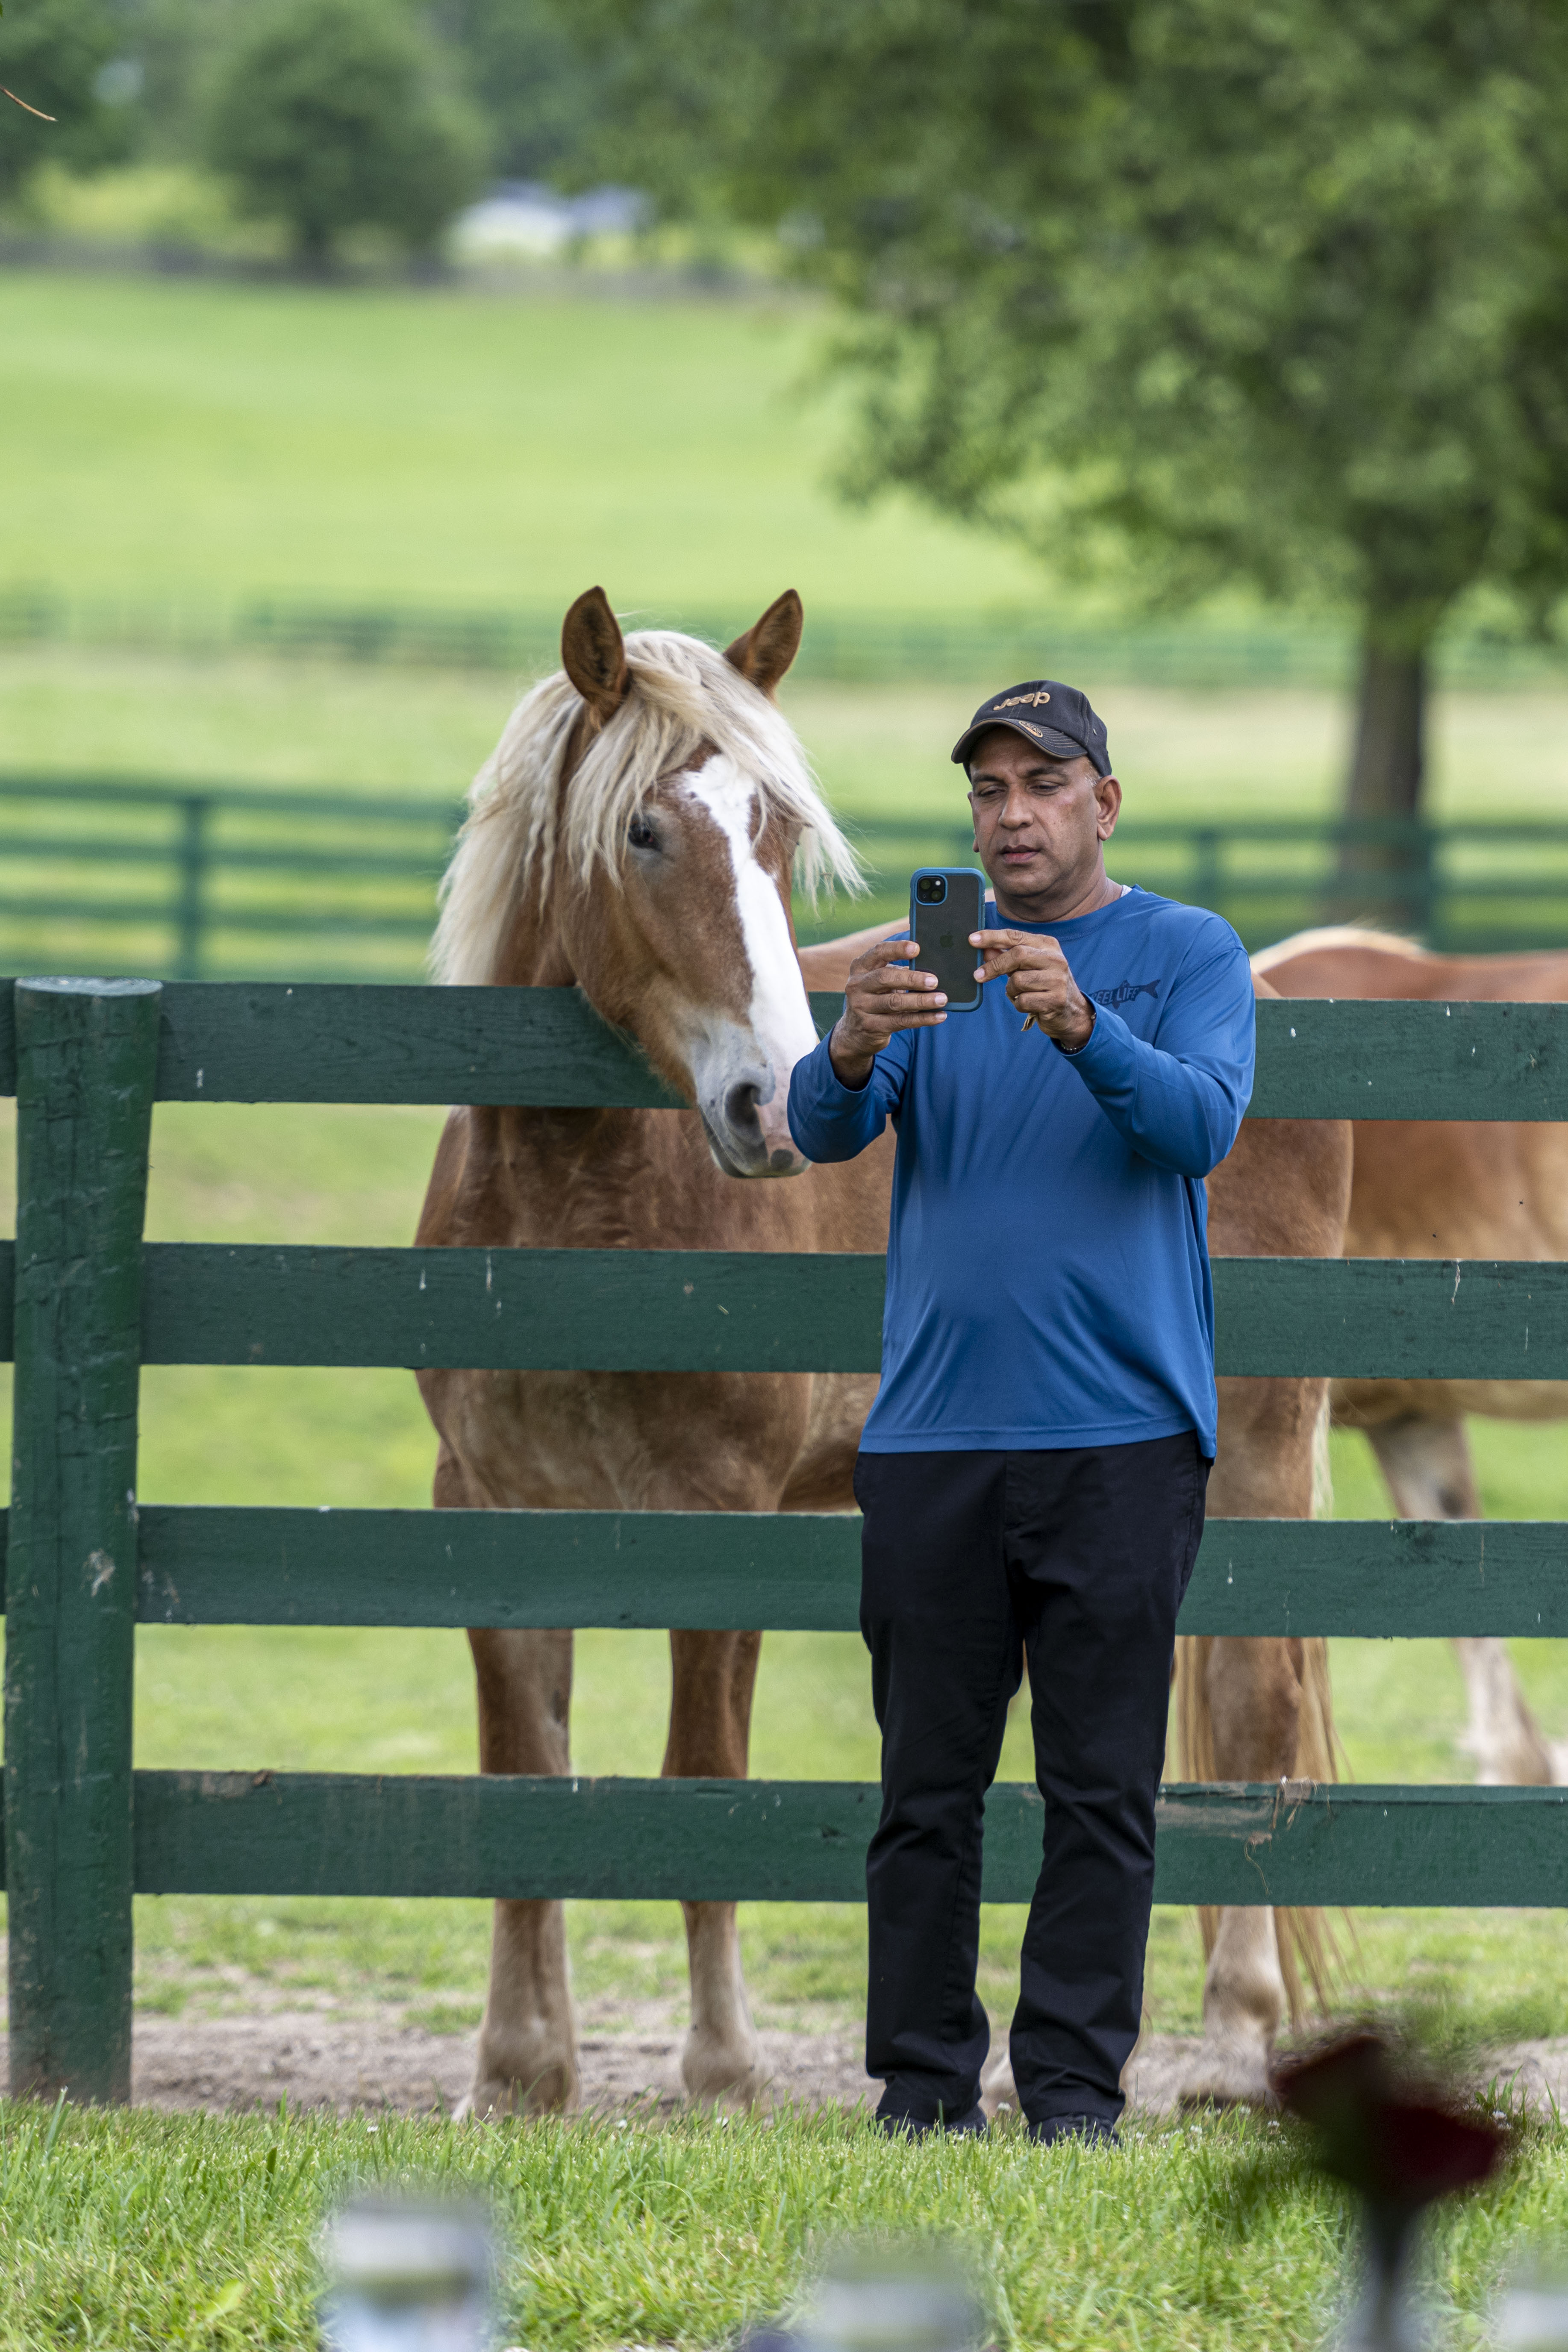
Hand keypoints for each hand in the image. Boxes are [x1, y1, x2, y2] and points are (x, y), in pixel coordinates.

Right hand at [829, 937, 945, 1085]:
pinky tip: (939, 1016)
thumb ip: (897, 972)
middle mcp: (856, 985)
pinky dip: (923, 1018)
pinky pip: (901, 1021)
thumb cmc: (875, 998)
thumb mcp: (880, 982)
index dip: (897, 949)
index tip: (917, 948)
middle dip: (912, 979)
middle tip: (934, 981)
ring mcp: (860, 1007)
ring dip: (921, 1000)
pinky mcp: (870, 1026)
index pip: (878, 952)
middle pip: (885, 978)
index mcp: (860, 967)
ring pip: (895, 1002)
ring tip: (941, 999)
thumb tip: (931, 969)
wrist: (854, 1032)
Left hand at [970, 929, 1094, 1048]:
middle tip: (978, 976)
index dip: (992, 937)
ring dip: (1011, 990)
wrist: (1072, 1012)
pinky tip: (1030, 1005)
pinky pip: (1022, 1000)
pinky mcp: (1055, 1000)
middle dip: (995, 966)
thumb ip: (1007, 958)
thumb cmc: (1044, 985)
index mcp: (1048, 945)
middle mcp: (1056, 959)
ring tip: (1021, 993)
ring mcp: (1058, 980)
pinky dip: (1019, 1004)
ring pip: (1017, 980)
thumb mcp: (1027, 968)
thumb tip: (984, 950)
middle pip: (1017, 955)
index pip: (1015, 936)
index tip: (972, 940)